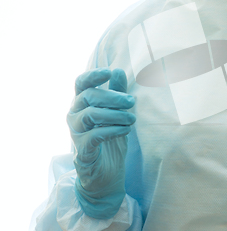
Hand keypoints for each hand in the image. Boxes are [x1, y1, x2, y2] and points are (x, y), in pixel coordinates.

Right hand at [67, 67, 135, 218]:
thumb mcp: (117, 114)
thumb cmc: (110, 141)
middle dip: (112, 96)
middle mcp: (75, 116)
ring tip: (132, 118)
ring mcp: (76, 133)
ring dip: (115, 114)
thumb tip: (118, 70)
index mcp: (82, 104)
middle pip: (88, 96)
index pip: (81, 84)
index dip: (93, 75)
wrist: (106, 175)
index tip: (108, 72)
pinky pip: (94, 135)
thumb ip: (116, 93)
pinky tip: (125, 130)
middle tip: (131, 101)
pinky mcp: (82, 151)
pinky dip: (112, 130)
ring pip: (90, 115)